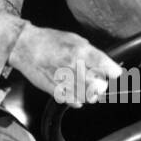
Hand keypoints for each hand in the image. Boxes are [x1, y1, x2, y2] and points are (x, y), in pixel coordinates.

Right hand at [8, 25, 123, 106]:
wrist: (24, 46)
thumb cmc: (49, 41)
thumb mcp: (74, 39)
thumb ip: (90, 52)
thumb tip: (104, 63)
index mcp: (81, 51)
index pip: (106, 66)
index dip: (114, 72)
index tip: (115, 73)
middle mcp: (74, 66)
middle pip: (100, 85)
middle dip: (102, 84)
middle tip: (100, 81)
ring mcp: (64, 79)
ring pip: (88, 96)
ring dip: (91, 93)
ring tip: (87, 87)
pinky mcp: (55, 89)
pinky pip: (74, 101)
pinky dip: (78, 100)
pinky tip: (76, 93)